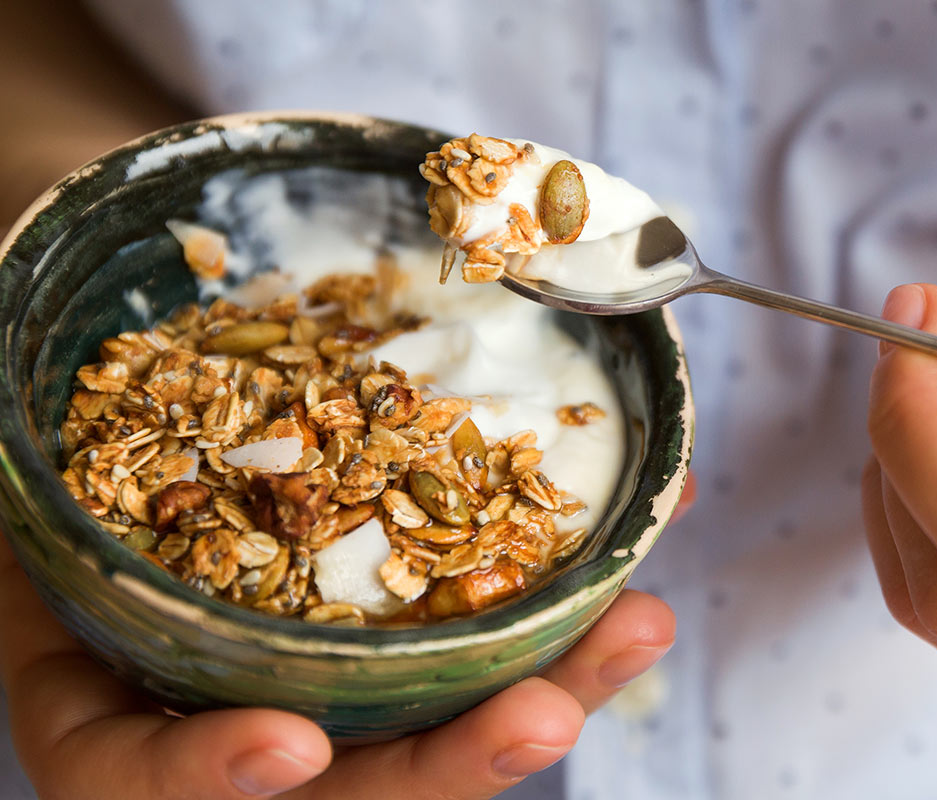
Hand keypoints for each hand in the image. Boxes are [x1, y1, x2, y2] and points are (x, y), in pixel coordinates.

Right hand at [0, 485, 686, 799]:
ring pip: (438, 710)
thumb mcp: (23, 480)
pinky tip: (637, 557)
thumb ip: (24, 484)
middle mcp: (229, 704)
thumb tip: (6, 370)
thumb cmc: (48, 469)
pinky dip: (566, 602)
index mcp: (111, 700)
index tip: (286, 743)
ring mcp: (323, 669)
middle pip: (341, 781)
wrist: (108, 426)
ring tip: (640, 624)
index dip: (204, 776)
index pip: (138, 777)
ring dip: (550, 675)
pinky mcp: (396, 621)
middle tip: (546, 714)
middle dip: (447, 760)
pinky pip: (488, 636)